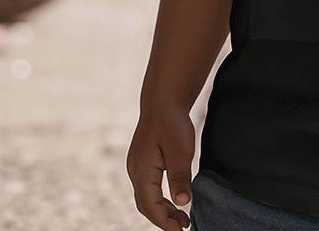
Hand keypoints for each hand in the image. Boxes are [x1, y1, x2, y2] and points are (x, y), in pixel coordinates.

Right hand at [126, 106, 195, 229]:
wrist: (163, 99)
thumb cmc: (172, 122)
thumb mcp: (181, 151)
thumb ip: (180, 177)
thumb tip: (182, 203)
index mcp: (141, 171)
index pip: (150, 206)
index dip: (165, 222)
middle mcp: (135, 170)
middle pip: (146, 205)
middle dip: (163, 219)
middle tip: (183, 227)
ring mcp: (136, 165)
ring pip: (146, 196)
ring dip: (162, 209)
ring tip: (182, 217)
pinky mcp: (142, 161)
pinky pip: (148, 187)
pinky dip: (159, 197)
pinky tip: (173, 198)